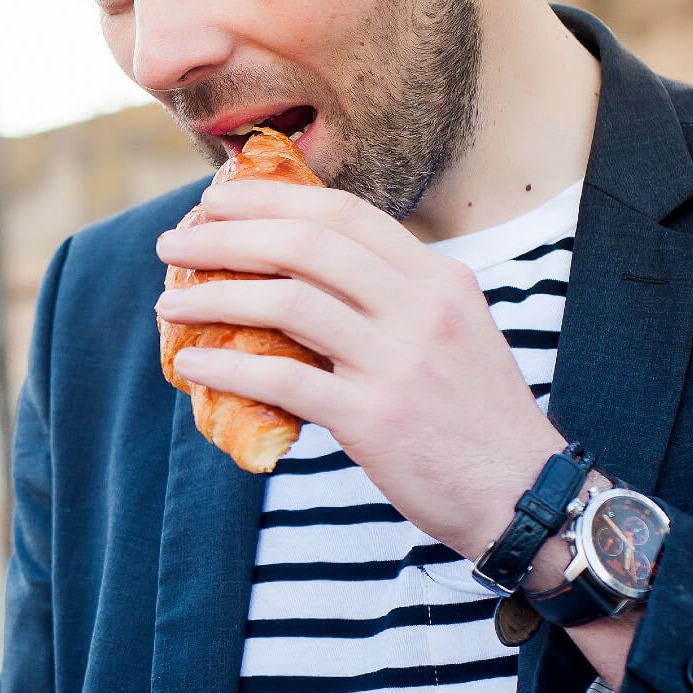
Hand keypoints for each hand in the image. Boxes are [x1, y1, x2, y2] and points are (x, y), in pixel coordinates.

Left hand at [153, 179, 566, 558]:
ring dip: (215, 295)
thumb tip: (299, 269)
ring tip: (170, 300)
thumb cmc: (473, 412)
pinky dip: (227, 366)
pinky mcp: (374, 418)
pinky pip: (283, 379)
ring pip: (286, 301)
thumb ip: (389, 294)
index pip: (342, 214)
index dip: (270, 200)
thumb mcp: (451, 329)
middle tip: (174, 242)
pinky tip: (193, 363)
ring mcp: (398, 362)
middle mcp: (420, 308)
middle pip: (304, 245)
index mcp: (437, 278)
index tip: (217, 201)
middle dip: (227, 236)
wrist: (522, 493)